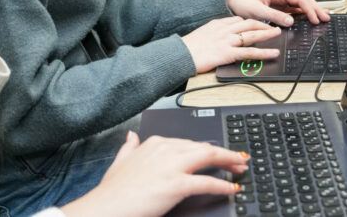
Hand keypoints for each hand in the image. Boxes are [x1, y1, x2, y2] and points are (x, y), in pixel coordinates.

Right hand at [61, 132, 247, 216]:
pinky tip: (232, 189)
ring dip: (229, 161)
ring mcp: (172, 166)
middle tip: (239, 159)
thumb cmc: (112, 191)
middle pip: (203, 146)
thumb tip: (132, 137)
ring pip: (209, 156)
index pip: (189, 143)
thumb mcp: (120, 162)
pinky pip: (206, 182)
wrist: (105, 208)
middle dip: (224, 153)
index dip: (206, 148)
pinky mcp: (176, 184)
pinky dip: (222, 185)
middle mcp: (166, 149)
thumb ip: (130, 147)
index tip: (218, 153)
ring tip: (241, 168)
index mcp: (155, 143)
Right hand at [181, 16, 281, 72]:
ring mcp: (228, 41)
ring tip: (278, 33)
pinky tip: (273, 53)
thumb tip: (220, 37)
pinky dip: (264, 52)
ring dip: (268, 34)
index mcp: (218, 24)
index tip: (257, 24)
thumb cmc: (188, 47)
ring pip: (252, 34)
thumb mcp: (202, 33)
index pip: (238, 19)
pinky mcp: (229, 53)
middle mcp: (225, 30)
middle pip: (249, 23)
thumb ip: (213, 32)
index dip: (250, 21)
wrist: (181, 54)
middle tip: (273, 26)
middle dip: (263, 24)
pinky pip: (250, 52)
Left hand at [226, 0, 330, 26]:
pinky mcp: (279, 7)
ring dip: (312, 10)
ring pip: (301, 4)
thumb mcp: (257, 11)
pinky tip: (310, 18)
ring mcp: (281, 1)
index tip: (315, 19)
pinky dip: (304, 14)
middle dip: (316, 8)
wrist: (232, 1)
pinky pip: (295, 9)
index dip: (309, 9)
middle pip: (304, 0)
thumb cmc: (242, 3)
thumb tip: (290, 21)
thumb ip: (274, 16)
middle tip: (327, 17)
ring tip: (323, 17)